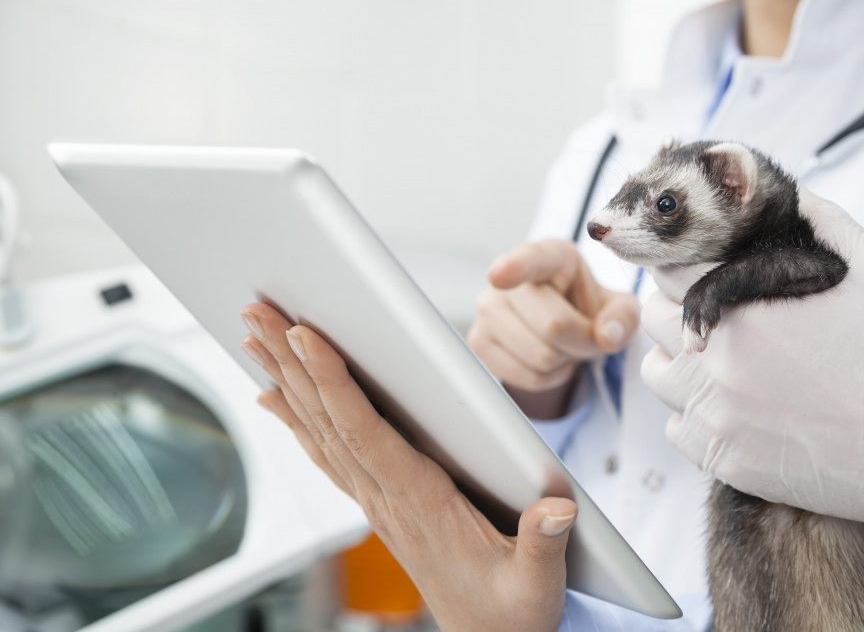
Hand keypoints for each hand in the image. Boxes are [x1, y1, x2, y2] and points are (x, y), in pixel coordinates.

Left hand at [239, 302, 576, 631]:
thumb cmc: (510, 612)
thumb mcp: (536, 584)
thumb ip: (543, 544)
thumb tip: (556, 508)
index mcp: (421, 505)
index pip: (365, 433)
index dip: (333, 383)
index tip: (305, 336)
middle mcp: (387, 499)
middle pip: (327, 421)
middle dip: (290, 363)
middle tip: (257, 312)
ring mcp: (377, 502)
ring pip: (320, 432)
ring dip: (287, 381)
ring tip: (255, 335)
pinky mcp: (381, 504)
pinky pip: (328, 454)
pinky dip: (297, 420)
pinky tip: (274, 396)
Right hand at [467, 239, 638, 417]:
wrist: (560, 331)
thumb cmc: (586, 310)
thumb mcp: (618, 309)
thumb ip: (623, 317)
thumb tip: (607, 336)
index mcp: (550, 256)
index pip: (531, 259)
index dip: (515, 267)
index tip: (499, 276)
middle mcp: (509, 278)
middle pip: (554, 325)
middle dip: (581, 341)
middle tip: (582, 334)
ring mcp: (487, 310)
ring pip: (540, 356)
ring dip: (562, 360)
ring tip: (559, 343)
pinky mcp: (478, 342)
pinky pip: (526, 377)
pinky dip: (546, 378)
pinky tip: (544, 359)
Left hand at [640, 190, 863, 592]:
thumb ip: (820, 220)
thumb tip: (788, 193)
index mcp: (742, 308)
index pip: (669, 271)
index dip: (681, 266)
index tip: (697, 272)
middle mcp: (717, 362)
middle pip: (652, 319)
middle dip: (674, 307)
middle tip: (708, 313)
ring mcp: (716, 416)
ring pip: (658, 375)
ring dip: (677, 360)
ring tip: (714, 359)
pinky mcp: (724, 462)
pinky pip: (678, 430)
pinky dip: (693, 415)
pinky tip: (729, 406)